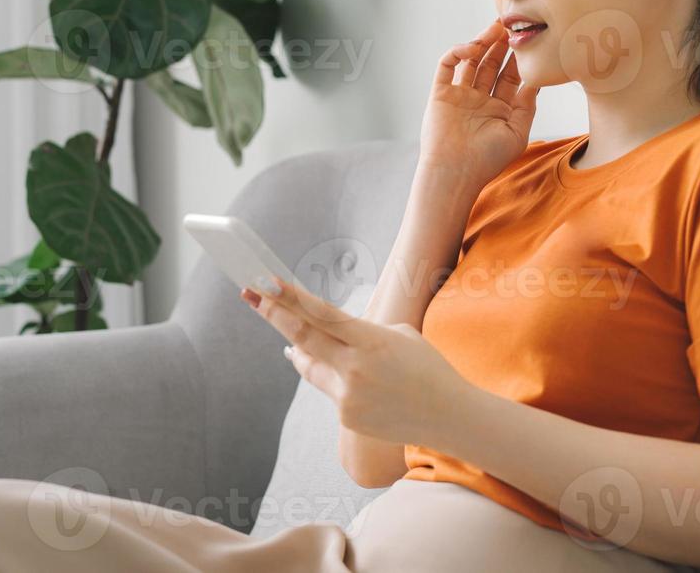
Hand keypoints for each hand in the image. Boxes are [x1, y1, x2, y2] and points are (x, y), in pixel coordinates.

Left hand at [241, 277, 472, 447]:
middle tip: (250, 295)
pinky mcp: (347, 417)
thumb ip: (358, 332)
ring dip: (300, 349)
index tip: (266, 282)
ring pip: (310, 364)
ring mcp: (348, 396)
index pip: (322, 314)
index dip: (290, 298)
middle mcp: (355, 369)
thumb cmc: (426, 367)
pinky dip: (332, 376)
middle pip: (302, 337)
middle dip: (273, 314)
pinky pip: (329, 388)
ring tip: (288, 337)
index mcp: (372, 341)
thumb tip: (321, 333)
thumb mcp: (399, 335)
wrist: (449, 416)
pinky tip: (355, 378)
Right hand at [418, 19, 540, 191]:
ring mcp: (459, 95)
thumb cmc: (487, 160)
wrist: (456, 173)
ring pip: (471, 61)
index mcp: (497, 109)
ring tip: (496, 27)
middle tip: (511, 24)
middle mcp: (478, 100)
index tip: (528, 41)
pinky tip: (474, 47)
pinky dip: (459, 52)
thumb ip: (526, 106)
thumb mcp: (517, 133)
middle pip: (490, 64)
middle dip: (501, 45)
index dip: (517, 59)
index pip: (509, 77)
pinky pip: (447, 65)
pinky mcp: (440, 93)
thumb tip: (535, 81)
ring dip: (482, 43)